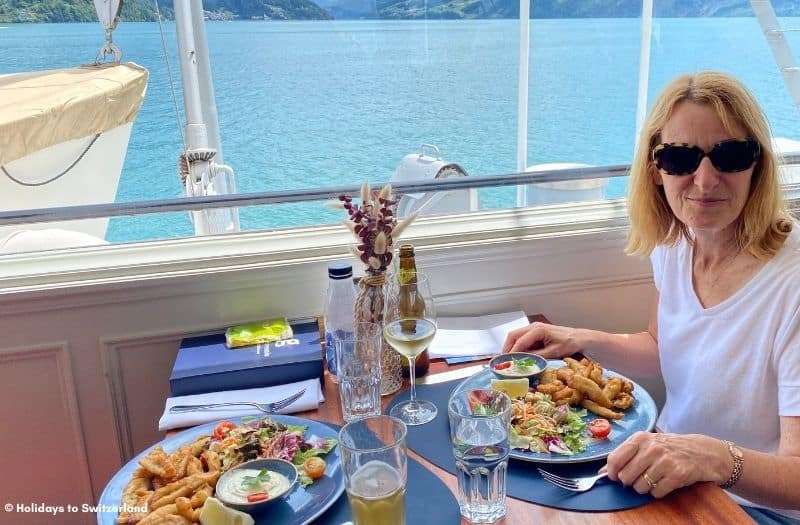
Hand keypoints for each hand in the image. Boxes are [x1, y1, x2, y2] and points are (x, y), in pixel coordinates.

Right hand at [501, 322, 583, 357]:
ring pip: (515, 336)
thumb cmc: (569, 343)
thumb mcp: (554, 352)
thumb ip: (538, 356)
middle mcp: (533, 327)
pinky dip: (517, 346)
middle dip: (506, 348)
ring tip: (508, 359)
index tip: (506, 362)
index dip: (512, 352)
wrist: (579, 338)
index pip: (520, 341)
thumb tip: (524, 361)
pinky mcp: (535, 332)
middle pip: (513, 335)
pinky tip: (517, 355)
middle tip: (503, 361)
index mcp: (538, 330)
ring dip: (511, 347)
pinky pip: (521, 338)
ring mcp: (533, 328)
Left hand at [604, 431, 729, 497]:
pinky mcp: (677, 474)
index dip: (611, 472)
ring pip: (640, 486)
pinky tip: (666, 482)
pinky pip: (656, 492)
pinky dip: (658, 492)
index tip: (614, 477)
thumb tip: (603, 471)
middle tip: (640, 477)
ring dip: (645, 488)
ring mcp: (665, 461)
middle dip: (630, 482)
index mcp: (640, 438)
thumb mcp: (647, 444)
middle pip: (626, 476)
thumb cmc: (670, 448)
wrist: (703, 451)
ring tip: (655, 478)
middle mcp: (651, 448)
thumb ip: (625, 455)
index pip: (615, 459)